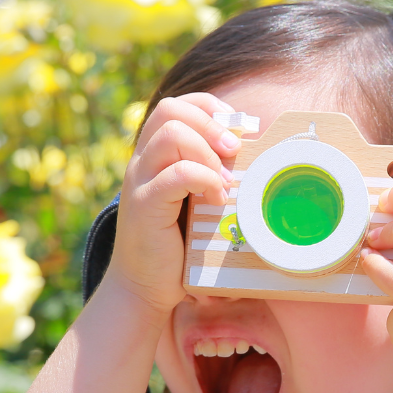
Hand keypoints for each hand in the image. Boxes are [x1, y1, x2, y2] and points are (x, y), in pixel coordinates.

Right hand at [103, 94, 240, 318]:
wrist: (144, 288)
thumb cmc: (176, 246)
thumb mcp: (194, 201)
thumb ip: (210, 174)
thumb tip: (253, 154)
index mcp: (153, 154)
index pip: (177, 104)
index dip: (210, 108)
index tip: (237, 132)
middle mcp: (142, 161)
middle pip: (170, 109)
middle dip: (211, 124)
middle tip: (234, 152)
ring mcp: (139, 181)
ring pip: (172, 135)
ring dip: (208, 154)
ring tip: (225, 182)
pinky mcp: (144, 205)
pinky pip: (176, 174)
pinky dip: (204, 181)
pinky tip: (216, 201)